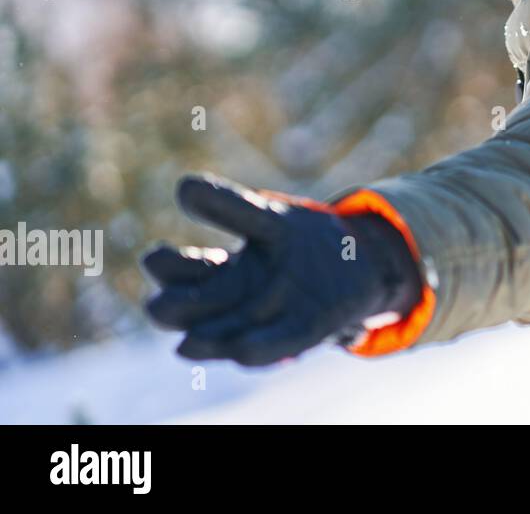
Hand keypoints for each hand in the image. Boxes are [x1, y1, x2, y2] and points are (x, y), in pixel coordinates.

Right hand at [141, 173, 421, 366]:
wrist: (363, 259)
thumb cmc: (302, 239)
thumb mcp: (267, 217)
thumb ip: (231, 206)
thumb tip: (183, 187)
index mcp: (216, 270)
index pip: (172, 270)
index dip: (165, 266)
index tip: (159, 256)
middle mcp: (230, 303)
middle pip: (180, 312)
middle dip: (171, 309)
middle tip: (166, 304)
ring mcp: (263, 322)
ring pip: (217, 339)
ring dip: (204, 341)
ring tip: (191, 343)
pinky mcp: (305, 331)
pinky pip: (274, 346)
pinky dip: (256, 349)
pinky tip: (242, 350)